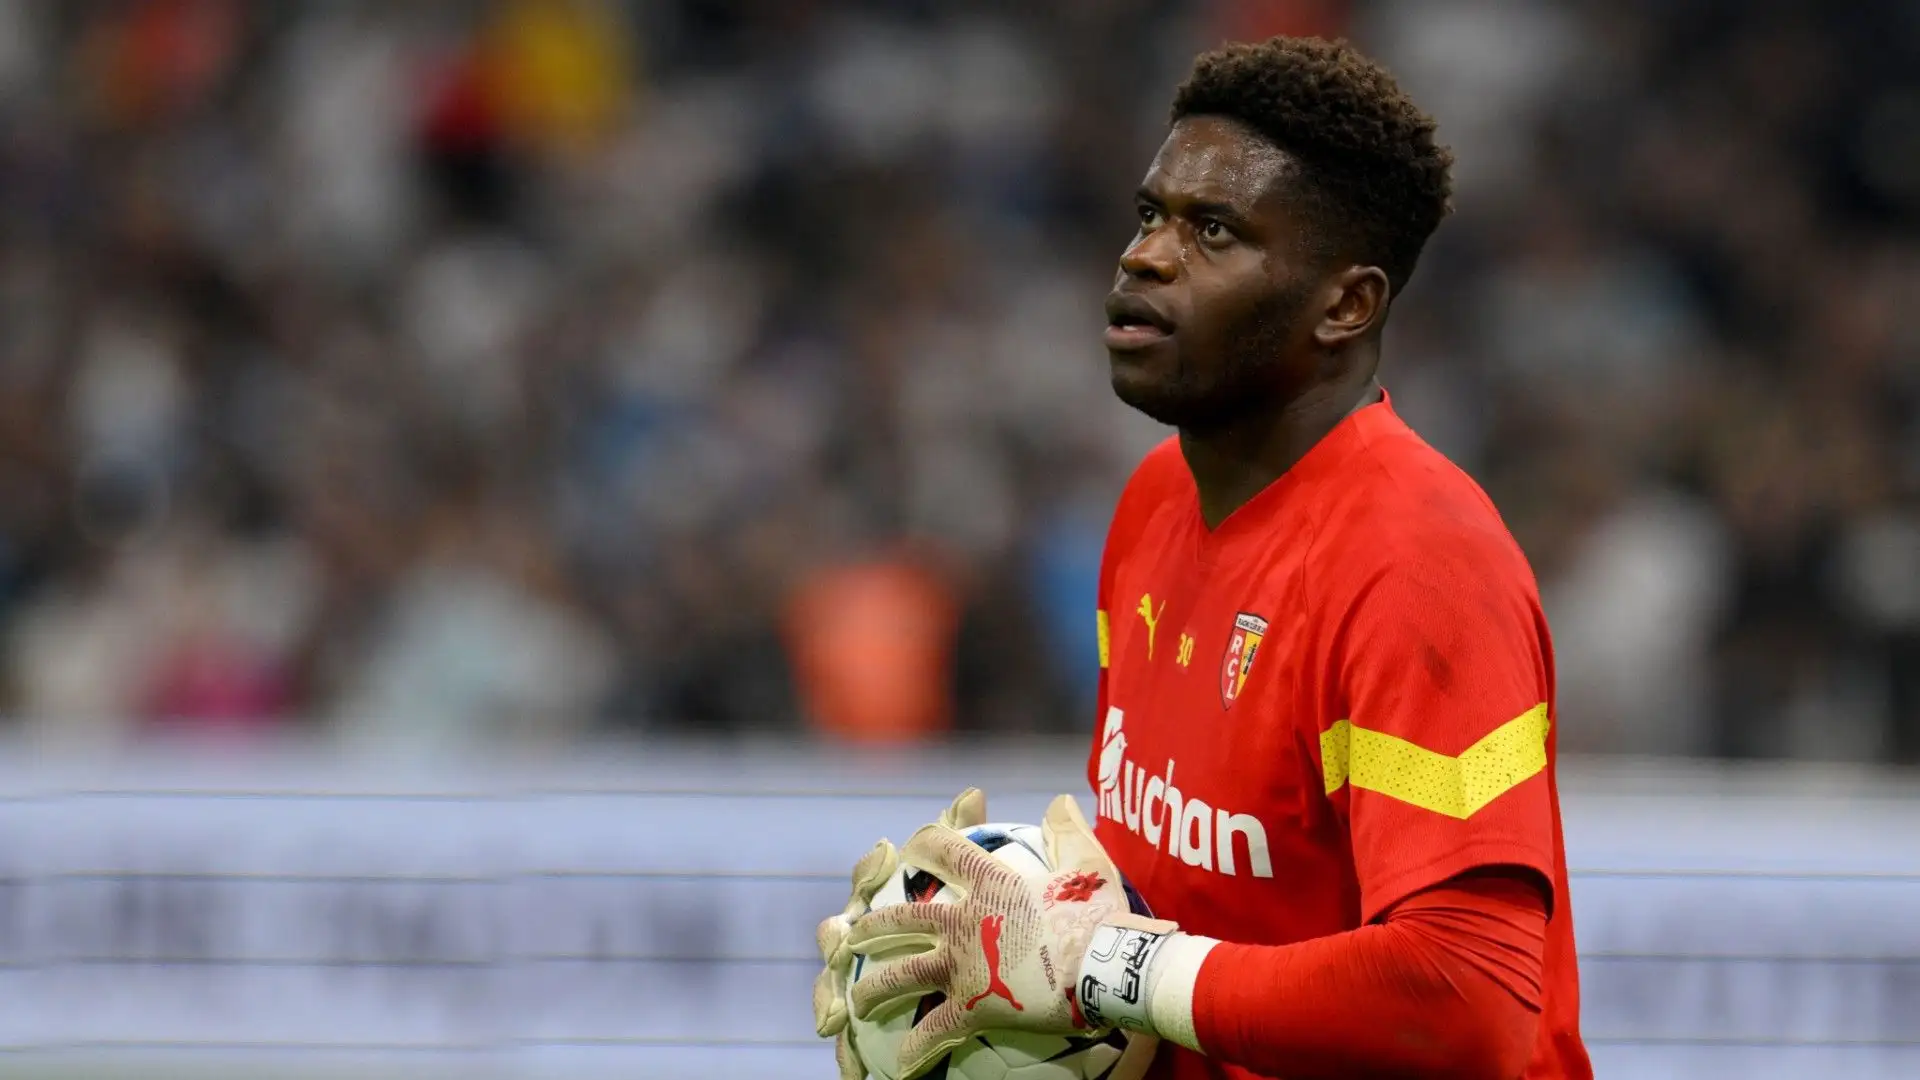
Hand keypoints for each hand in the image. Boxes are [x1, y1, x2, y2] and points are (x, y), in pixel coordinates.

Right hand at [812, 789, 989, 1079]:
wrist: (988, 994)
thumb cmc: (978, 936)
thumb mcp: (983, 886)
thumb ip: (968, 841)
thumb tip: (972, 792)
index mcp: (890, 902)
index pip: (873, 876)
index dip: (874, 865)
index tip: (889, 853)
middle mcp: (866, 941)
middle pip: (840, 932)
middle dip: (838, 936)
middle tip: (847, 938)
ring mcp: (859, 984)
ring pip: (833, 988)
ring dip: (829, 999)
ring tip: (835, 1016)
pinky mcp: (864, 1030)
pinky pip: (850, 1044)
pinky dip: (848, 1056)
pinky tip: (855, 1070)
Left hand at [846, 794, 1176, 1079]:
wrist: (1107, 969)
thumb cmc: (1102, 917)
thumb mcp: (1088, 865)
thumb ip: (1067, 831)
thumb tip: (1059, 800)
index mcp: (990, 882)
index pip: (943, 850)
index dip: (924, 844)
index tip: (911, 849)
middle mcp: (965, 921)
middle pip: (902, 918)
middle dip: (870, 925)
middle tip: (852, 934)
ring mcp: (963, 965)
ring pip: (901, 974)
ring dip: (872, 988)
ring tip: (856, 1001)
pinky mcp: (973, 1006)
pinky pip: (934, 1030)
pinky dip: (915, 1050)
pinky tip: (900, 1065)